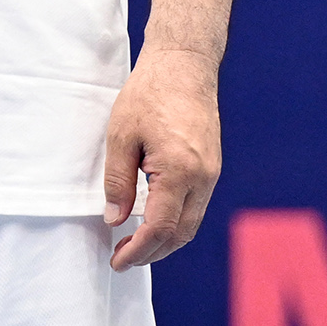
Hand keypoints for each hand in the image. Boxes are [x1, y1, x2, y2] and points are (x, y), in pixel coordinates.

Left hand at [103, 45, 223, 269]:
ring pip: (191, 222)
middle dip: (152, 253)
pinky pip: (196, 206)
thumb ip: (117, 180)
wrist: (184, 65)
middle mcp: (203, 177)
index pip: (160, 228)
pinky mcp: (212, 166)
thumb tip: (114, 219)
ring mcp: (212, 173)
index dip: (137, 251)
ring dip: (165, 240)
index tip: (117, 261)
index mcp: (180, 171)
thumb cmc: (149, 93)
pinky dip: (176, 221)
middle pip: (181, 234)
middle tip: (123, 258)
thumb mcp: (121, 134)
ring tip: (135, 243)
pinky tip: (154, 218)